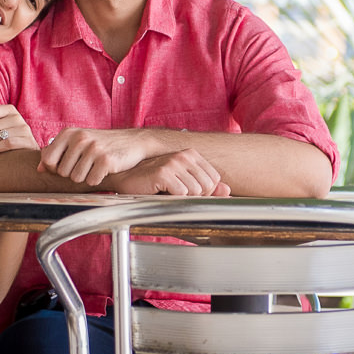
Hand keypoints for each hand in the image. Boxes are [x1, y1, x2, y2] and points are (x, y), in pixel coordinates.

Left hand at [38, 127, 156, 184]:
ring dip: (86, 177)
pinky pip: (92, 181)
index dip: (55, 168)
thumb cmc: (102, 144)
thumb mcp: (77, 142)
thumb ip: (56, 153)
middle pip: (62, 172)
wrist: (133, 141)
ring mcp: (93, 148)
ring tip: (95, 166)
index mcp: (69, 133)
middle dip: (73, 173)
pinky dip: (98, 179)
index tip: (68, 165)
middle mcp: (80, 138)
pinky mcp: (106, 160)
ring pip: (76, 178)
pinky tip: (104, 169)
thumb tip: (39, 168)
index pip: (48, 160)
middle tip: (87, 164)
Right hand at [105, 148, 230, 196]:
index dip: (205, 192)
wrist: (126, 179)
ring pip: (195, 191)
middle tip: (176, 194)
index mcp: (192, 155)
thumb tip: (227, 190)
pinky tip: (160, 192)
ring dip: (181, 198)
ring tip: (167, 192)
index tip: (187, 192)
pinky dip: (172, 198)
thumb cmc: (153, 182)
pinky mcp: (163, 172)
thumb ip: (207, 187)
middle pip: (207, 187)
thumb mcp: (183, 183)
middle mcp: (185, 156)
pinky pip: (181, 193)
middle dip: (194, 197)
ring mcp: (174, 162)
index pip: (215, 179)